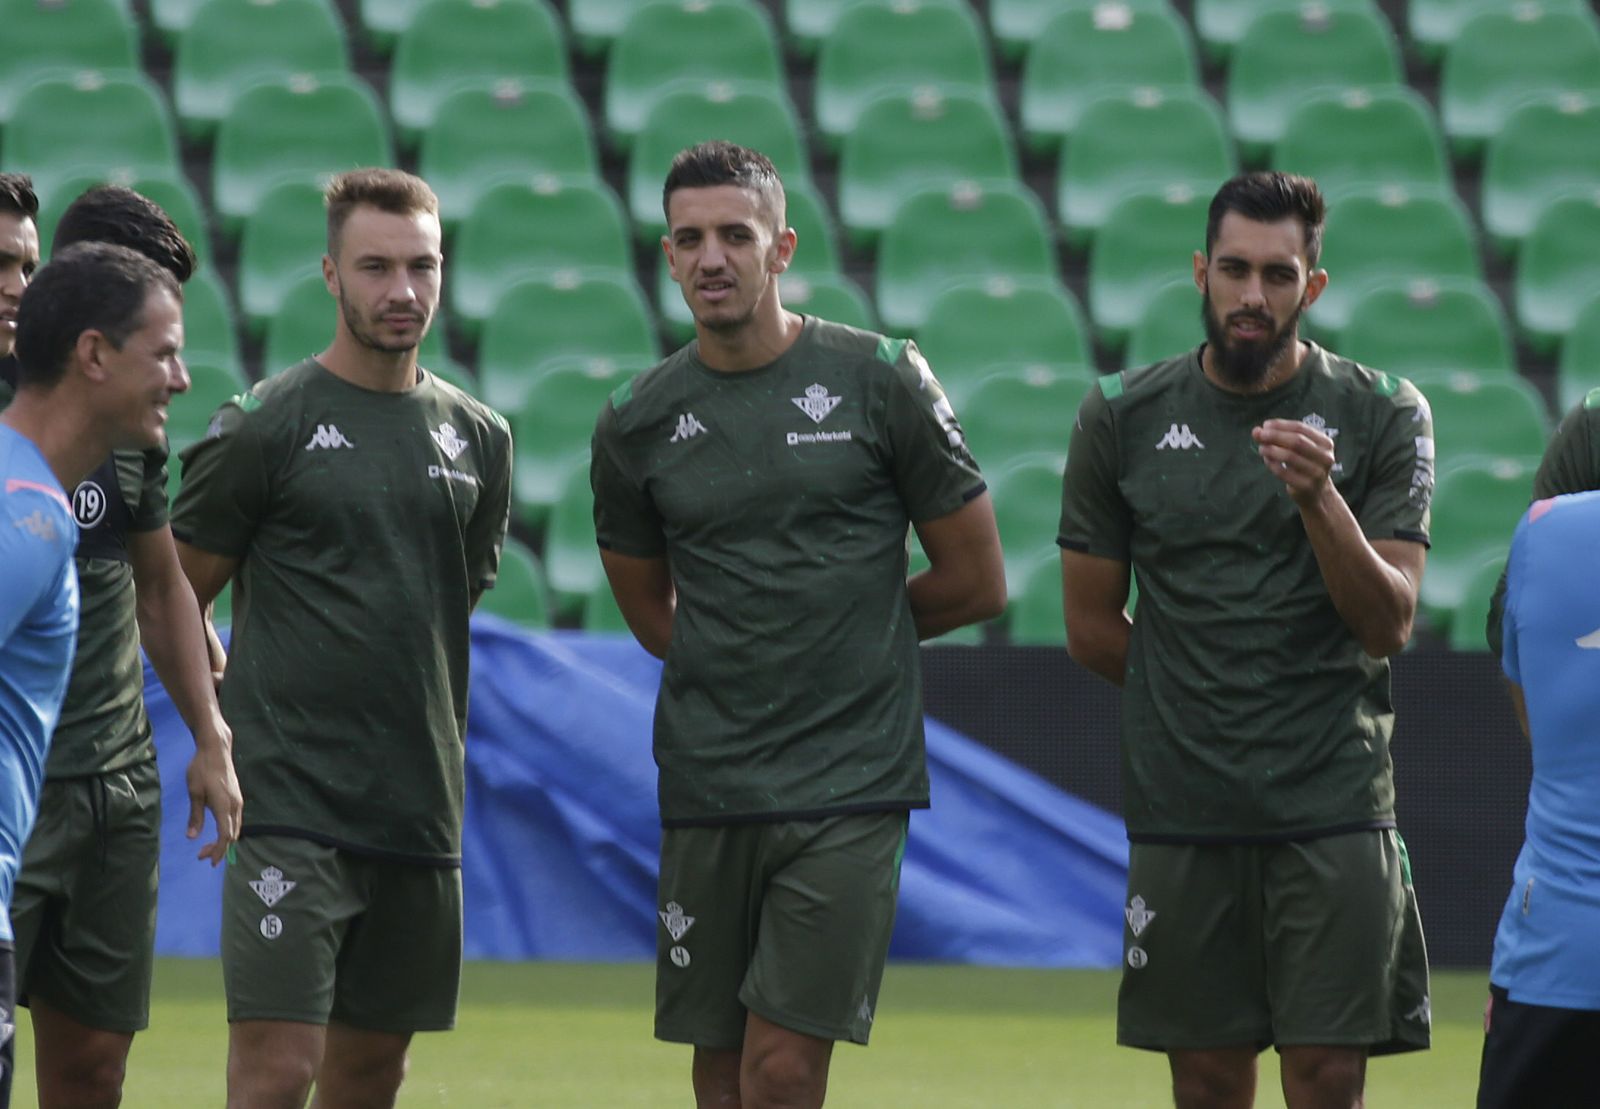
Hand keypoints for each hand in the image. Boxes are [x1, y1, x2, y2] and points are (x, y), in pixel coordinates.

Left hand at [186, 728, 242, 865]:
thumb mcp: (194, 792)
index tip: (208, 860)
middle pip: (232, 835)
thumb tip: (192, 837)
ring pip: (235, 828)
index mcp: (224, 805)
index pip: (225, 835)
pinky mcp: (237, 797)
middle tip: (202, 856)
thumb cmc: (202, 769)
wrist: (216, 750)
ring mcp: (238, 801)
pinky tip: (217, 831)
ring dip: (224, 840)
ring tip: (208, 847)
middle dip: (219, 848)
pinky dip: (227, 831)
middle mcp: (235, 805)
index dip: (218, 850)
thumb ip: (195, 815)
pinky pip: (235, 820)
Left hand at [1252, 418, 1336, 506]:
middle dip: (1275, 436)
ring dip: (1271, 450)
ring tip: (1261, 448)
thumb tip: (1257, 430)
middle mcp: (1325, 457)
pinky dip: (1272, 464)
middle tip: (1259, 435)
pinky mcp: (1306, 486)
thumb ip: (1281, 437)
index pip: (1301, 428)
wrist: (1316, 492)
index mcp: (1325, 443)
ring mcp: (1317, 473)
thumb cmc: (1305, 465)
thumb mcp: (1300, 449)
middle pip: (1296, 441)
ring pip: (1289, 456)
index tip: (1265, 425)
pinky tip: (1267, 460)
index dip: (1281, 425)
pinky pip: (1283, 472)